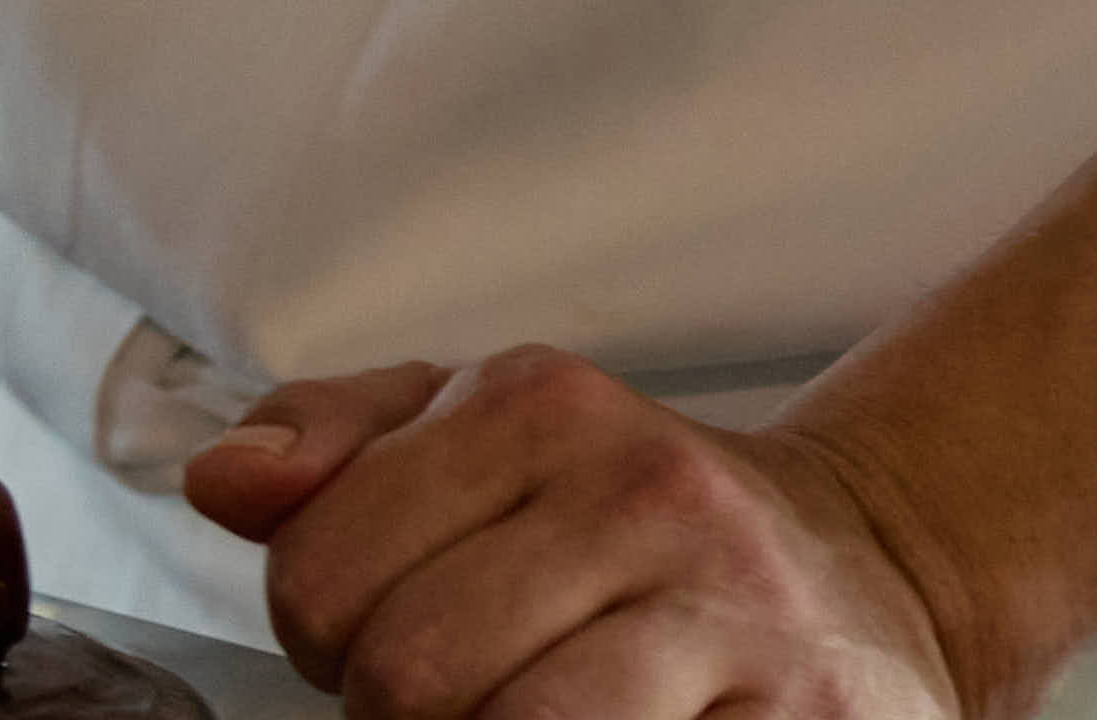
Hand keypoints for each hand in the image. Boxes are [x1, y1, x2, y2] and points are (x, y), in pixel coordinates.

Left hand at [189, 351, 977, 719]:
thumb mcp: (489, 430)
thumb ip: (338, 442)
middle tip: (464, 699)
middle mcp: (646, 496)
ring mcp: (734, 620)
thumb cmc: (644, 520)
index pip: (322, 573)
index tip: (380, 640)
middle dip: (405, 718)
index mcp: (542, 408)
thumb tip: (222, 481)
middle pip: (409, 676)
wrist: (874, 575)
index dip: (322, 638)